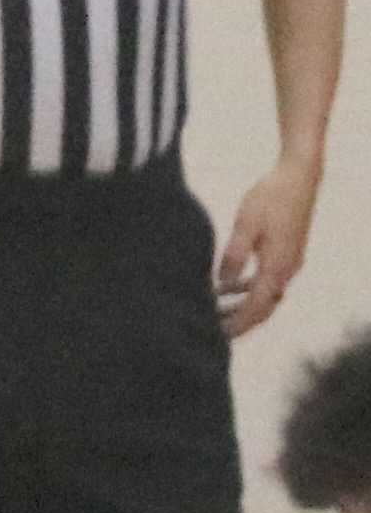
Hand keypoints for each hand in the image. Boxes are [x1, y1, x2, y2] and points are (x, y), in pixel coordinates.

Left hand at [219, 161, 322, 337]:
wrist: (299, 176)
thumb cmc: (270, 197)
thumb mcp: (245, 224)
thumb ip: (234, 256)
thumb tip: (222, 285)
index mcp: (277, 265)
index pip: (256, 307)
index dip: (237, 324)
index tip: (216, 336)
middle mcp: (288, 269)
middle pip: (264, 307)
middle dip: (240, 322)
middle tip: (212, 332)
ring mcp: (291, 262)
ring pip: (267, 296)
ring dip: (243, 307)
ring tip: (215, 313)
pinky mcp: (289, 254)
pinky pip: (269, 283)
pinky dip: (250, 291)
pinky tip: (228, 288)